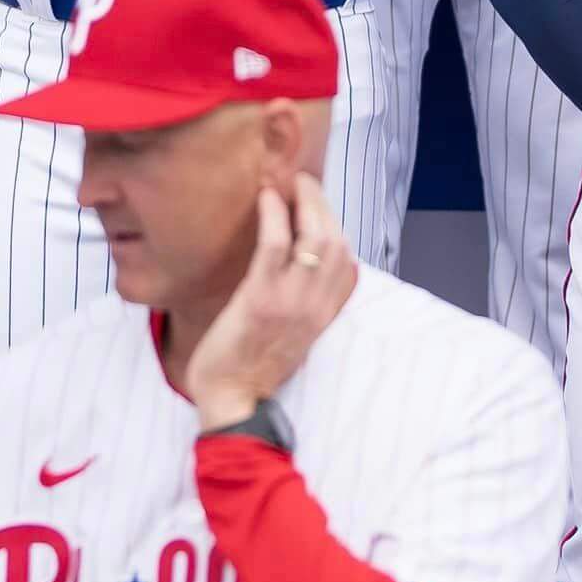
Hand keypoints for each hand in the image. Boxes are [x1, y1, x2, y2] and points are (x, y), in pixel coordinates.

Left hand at [185, 174, 355, 428]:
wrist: (232, 400)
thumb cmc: (253, 364)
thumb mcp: (292, 334)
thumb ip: (302, 303)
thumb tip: (297, 267)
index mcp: (326, 316)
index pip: (348, 262)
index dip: (337, 225)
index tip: (320, 204)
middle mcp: (316, 307)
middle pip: (336, 241)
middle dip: (323, 204)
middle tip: (303, 181)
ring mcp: (292, 303)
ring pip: (314, 238)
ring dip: (304, 201)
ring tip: (287, 181)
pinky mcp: (261, 299)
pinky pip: (275, 247)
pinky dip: (274, 215)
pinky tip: (266, 197)